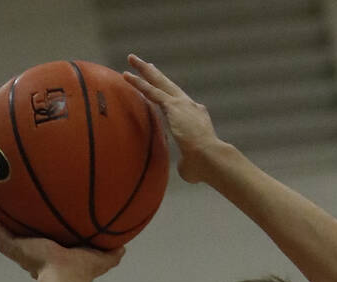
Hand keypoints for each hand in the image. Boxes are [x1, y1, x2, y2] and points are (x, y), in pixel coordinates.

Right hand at [0, 204, 123, 281]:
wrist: (65, 279)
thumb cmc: (82, 273)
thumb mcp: (100, 259)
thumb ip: (111, 254)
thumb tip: (125, 248)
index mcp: (52, 258)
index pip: (43, 246)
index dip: (40, 237)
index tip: (38, 226)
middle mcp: (35, 255)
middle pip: (21, 240)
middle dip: (15, 229)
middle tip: (8, 213)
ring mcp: (22, 252)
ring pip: (4, 235)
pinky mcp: (14, 249)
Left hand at [123, 55, 223, 182]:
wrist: (211, 157)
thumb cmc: (204, 167)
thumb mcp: (193, 163)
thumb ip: (186, 161)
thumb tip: (185, 168)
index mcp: (199, 119)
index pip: (183, 106)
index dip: (174, 101)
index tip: (166, 97)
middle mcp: (191, 107)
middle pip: (170, 87)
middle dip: (157, 75)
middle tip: (147, 64)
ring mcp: (182, 104)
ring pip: (159, 83)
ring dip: (144, 70)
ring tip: (131, 58)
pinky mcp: (172, 106)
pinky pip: (151, 91)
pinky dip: (138, 83)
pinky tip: (126, 75)